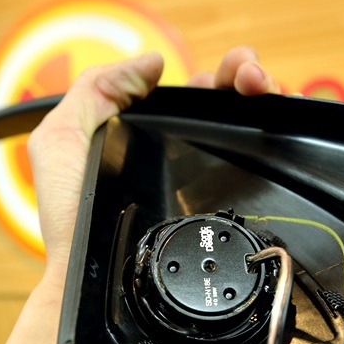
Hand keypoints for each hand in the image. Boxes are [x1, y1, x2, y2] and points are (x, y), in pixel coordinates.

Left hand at [0, 46, 279, 343]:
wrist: (91, 281)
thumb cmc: (71, 222)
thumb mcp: (62, 139)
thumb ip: (96, 88)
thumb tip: (153, 62)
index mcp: (148, 132)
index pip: (197, 90)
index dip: (219, 72)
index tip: (233, 74)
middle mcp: (181, 156)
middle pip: (231, 104)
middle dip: (252, 77)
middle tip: (257, 81)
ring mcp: (204, 185)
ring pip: (250, 133)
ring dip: (270, 102)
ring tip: (269, 92)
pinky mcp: (219, 215)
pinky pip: (258, 177)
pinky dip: (279, 149)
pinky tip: (281, 135)